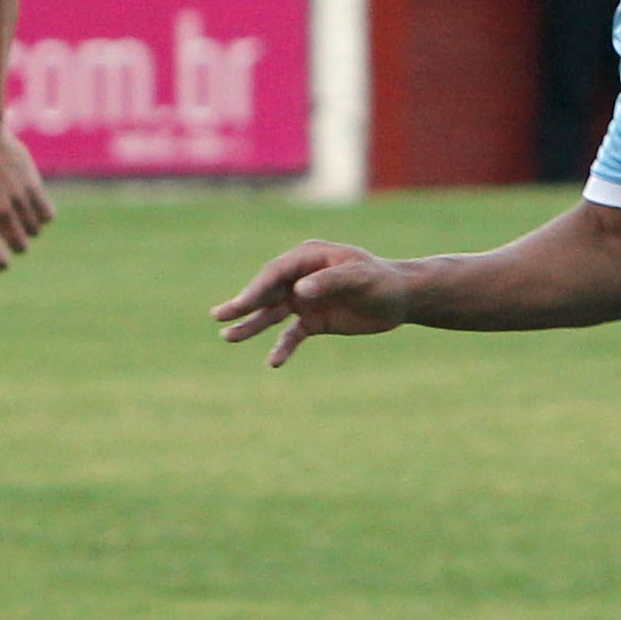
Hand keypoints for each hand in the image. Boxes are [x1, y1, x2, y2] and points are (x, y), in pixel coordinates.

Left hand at [0, 119, 53, 269]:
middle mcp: (3, 210)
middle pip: (21, 246)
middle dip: (14, 245)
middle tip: (3, 232)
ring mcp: (21, 198)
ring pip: (35, 231)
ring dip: (26, 229)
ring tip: (13, 215)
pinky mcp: (34, 185)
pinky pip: (49, 214)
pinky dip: (42, 216)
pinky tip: (29, 206)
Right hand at [214, 239, 414, 366]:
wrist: (401, 298)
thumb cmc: (382, 280)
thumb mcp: (361, 277)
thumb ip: (330, 281)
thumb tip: (299, 291)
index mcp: (309, 258)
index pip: (276, 272)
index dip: (257, 287)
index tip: (242, 304)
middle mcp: (302, 277)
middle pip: (266, 291)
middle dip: (244, 304)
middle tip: (219, 315)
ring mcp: (305, 299)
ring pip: (272, 313)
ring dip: (252, 325)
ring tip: (228, 336)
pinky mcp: (314, 320)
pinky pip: (292, 334)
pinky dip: (283, 347)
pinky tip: (274, 361)